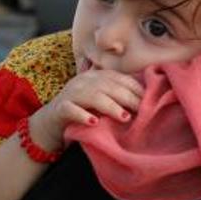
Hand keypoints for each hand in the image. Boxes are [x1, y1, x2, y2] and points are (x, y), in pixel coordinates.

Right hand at [28, 70, 143, 151]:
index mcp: (96, 76)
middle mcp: (83, 81)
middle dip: (127, 98)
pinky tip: (94, 122)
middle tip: (141, 111)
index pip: (119, 78)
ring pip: (92, 96)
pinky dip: (83, 115)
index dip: (135, 88)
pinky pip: (71, 110)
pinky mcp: (60, 109)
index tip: (149, 101)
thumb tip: (145, 101)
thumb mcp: (101, 100)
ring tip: (124, 117)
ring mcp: (70, 94)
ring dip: (110, 106)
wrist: (51, 123)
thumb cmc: (83, 111)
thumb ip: (117, 96)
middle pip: (108, 86)